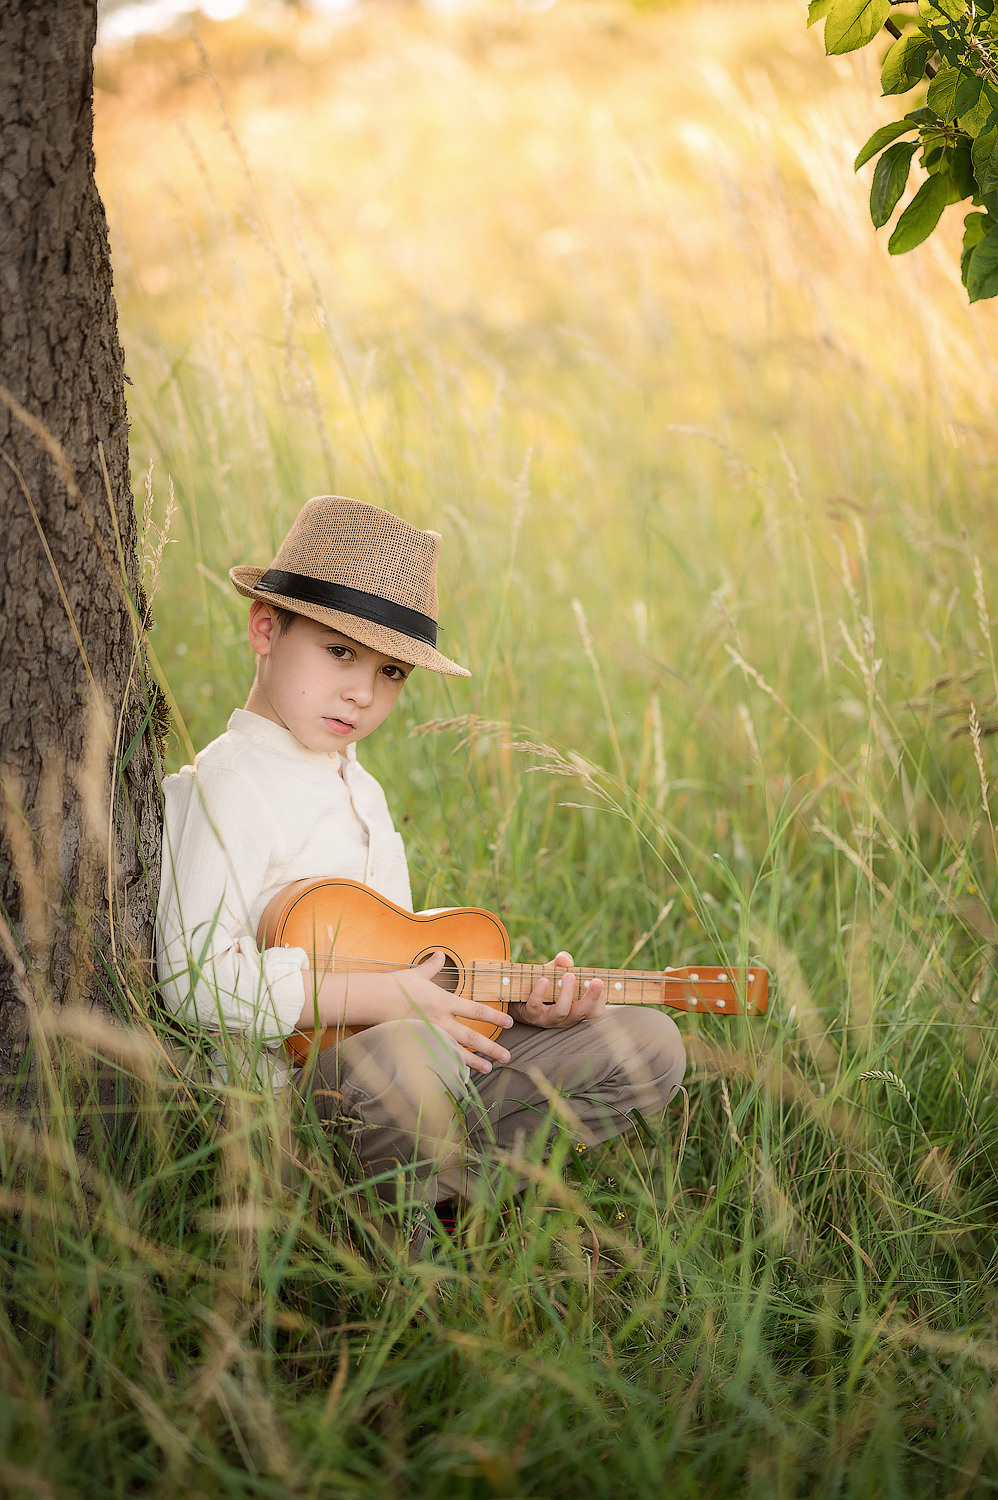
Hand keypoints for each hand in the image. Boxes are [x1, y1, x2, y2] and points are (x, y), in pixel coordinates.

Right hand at [312, 952, 513, 1074]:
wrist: (375, 1000)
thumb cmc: (396, 985)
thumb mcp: (417, 973)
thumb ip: (432, 966)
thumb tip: (440, 954)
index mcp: (444, 1001)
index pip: (475, 1010)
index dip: (494, 1016)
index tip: (509, 1022)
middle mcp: (441, 1020)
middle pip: (471, 1036)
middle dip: (491, 1047)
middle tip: (507, 1056)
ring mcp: (430, 1035)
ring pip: (457, 1052)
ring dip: (474, 1062)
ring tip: (489, 1068)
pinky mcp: (418, 1044)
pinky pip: (438, 1059)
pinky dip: (450, 1068)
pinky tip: (459, 1075)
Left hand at [509, 951, 605, 1029]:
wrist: (515, 994)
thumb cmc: (542, 983)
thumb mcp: (555, 970)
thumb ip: (562, 962)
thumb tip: (565, 961)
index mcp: (575, 1009)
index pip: (594, 1011)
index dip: (600, 1000)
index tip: (600, 983)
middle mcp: (564, 1018)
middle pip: (581, 1013)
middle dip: (591, 998)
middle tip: (597, 982)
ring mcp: (546, 1019)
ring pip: (560, 1012)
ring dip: (566, 994)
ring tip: (569, 976)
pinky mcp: (529, 1015)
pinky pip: (535, 1006)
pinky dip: (539, 993)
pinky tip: (543, 980)